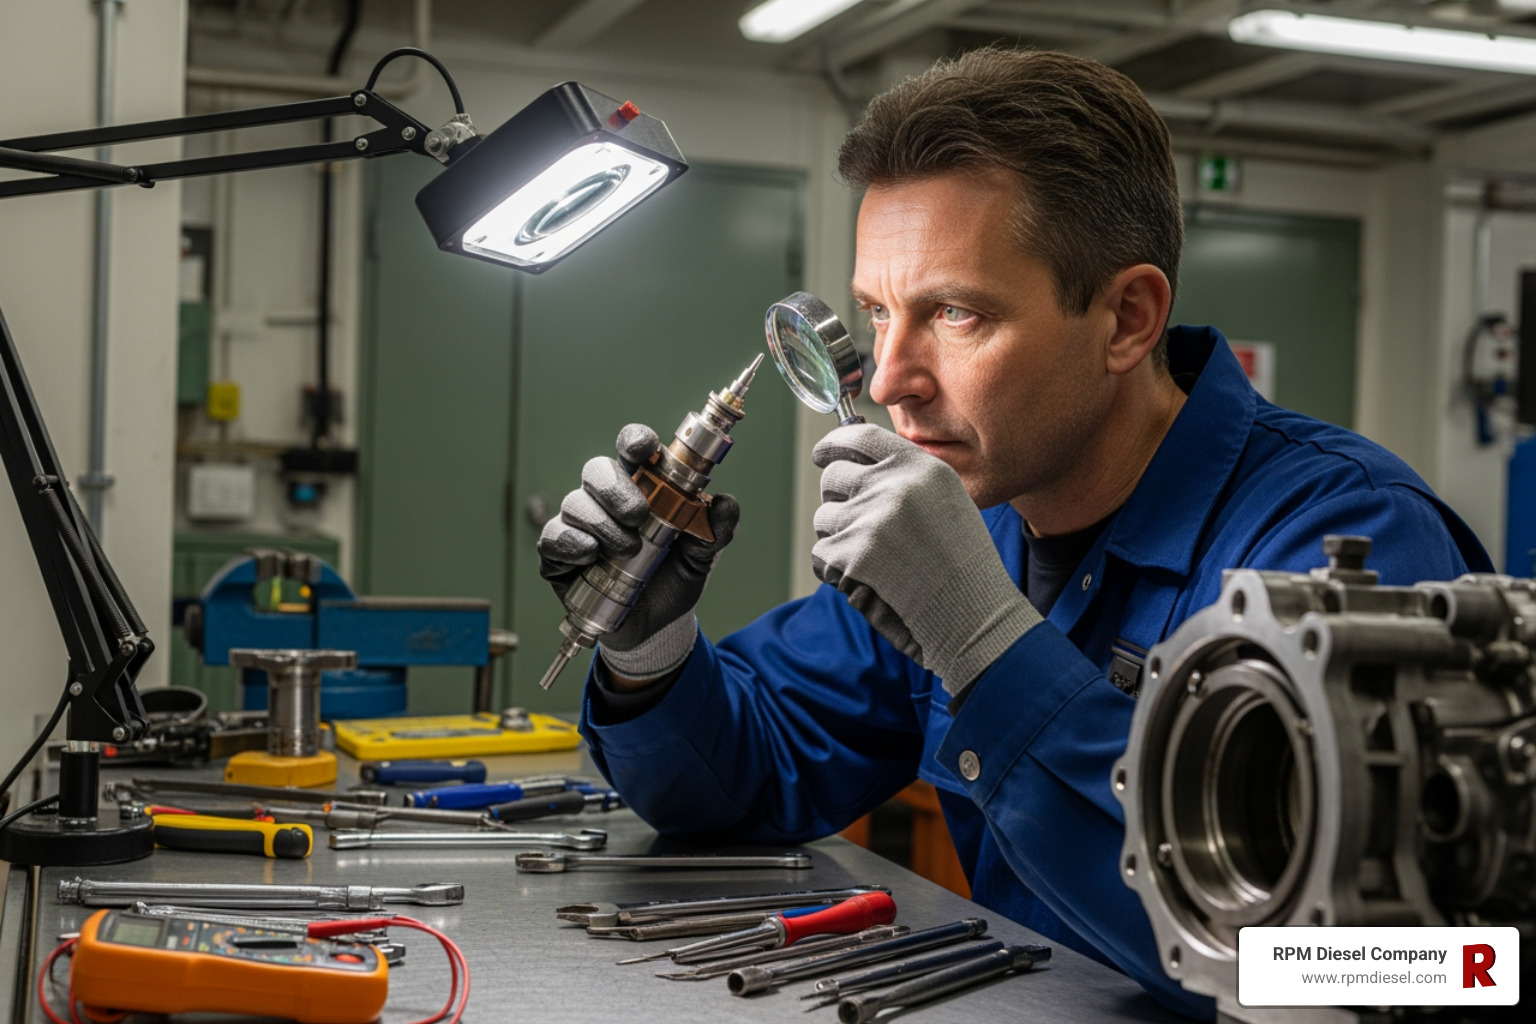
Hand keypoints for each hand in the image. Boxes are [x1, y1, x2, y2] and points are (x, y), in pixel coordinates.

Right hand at [538, 424, 739, 675]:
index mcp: (642, 488)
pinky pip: (553, 537)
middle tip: (638, 516)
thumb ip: (714, 531)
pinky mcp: (559, 554)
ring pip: (575, 503)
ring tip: (628, 550)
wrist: (652, 628)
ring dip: (603, 524)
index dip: (636, 441)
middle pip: (597, 470)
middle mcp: (606, 500)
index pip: (633, 450)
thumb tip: (726, 504)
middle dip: (616, 488)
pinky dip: (572, 541)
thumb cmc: (670, 581)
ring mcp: (580, 525)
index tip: (645, 448)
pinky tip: (591, 555)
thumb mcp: (699, 558)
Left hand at [812, 424, 1041, 694]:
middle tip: (865, 531)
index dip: (832, 445)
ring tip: (879, 562)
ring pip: (824, 519)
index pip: (858, 436)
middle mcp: (893, 484)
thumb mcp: (946, 501)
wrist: (973, 614)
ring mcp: (871, 517)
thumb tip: (853, 463)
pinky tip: (870, 581)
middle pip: (833, 478)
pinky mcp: (854, 553)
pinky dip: (836, 572)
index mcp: (919, 466)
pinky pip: (822, 555)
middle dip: (839, 502)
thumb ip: (904, 478)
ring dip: (840, 541)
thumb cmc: (962, 565)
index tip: (823, 455)